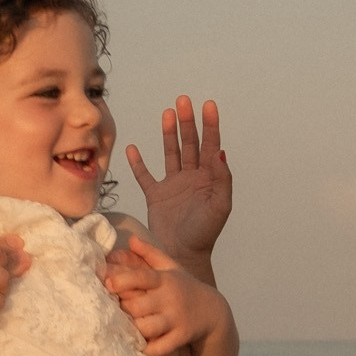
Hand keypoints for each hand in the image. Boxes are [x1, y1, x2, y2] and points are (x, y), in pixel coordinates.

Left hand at [104, 234, 225, 355]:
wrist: (213, 311)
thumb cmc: (184, 287)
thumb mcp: (171, 267)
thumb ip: (150, 253)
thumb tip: (131, 239)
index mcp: (165, 280)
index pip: (142, 277)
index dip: (122, 280)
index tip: (107, 283)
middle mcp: (170, 298)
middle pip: (137, 306)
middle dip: (123, 309)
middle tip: (114, 311)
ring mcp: (176, 319)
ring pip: (146, 327)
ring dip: (134, 329)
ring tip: (128, 328)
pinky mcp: (181, 336)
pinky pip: (160, 347)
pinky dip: (149, 349)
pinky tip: (142, 346)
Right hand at [127, 96, 230, 274]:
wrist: (182, 255)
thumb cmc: (204, 233)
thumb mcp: (219, 207)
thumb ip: (221, 179)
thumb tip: (220, 152)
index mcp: (209, 179)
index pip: (210, 146)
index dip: (210, 125)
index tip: (208, 105)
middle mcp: (191, 178)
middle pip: (190, 143)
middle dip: (188, 122)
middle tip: (184, 101)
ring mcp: (173, 185)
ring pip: (171, 153)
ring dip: (169, 133)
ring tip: (167, 113)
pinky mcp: (156, 195)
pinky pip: (145, 175)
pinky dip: (138, 163)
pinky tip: (133, 148)